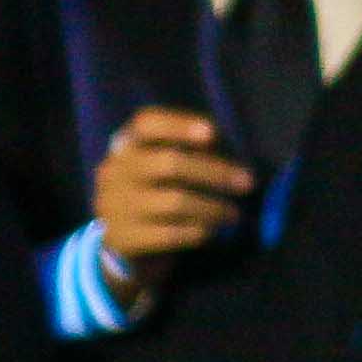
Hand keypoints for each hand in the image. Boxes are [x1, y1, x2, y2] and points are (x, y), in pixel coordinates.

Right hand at [87, 108, 251, 286]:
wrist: (126, 238)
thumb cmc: (161, 188)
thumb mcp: (173, 162)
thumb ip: (196, 150)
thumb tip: (225, 144)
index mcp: (128, 143)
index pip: (146, 124)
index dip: (178, 125)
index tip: (212, 133)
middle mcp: (114, 171)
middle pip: (169, 163)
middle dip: (216, 172)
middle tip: (248, 183)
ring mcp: (113, 204)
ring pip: (173, 201)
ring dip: (213, 207)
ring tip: (234, 214)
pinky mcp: (120, 238)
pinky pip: (169, 234)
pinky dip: (197, 231)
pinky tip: (210, 230)